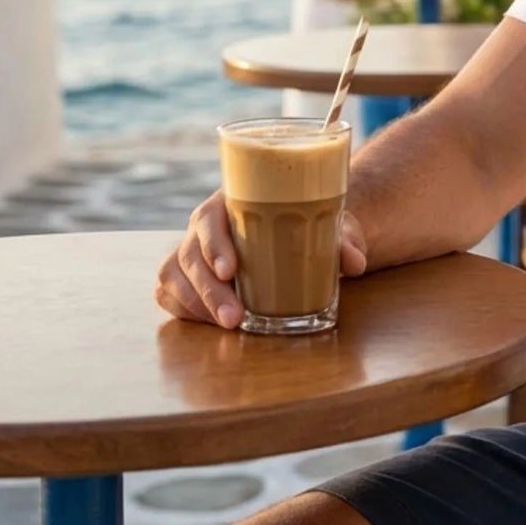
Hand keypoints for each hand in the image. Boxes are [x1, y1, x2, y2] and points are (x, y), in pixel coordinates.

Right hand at [154, 191, 369, 328]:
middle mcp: (206, 223)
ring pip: (174, 274)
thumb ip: (343, 240)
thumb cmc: (310, 220)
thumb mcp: (329, 223)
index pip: (210, 218)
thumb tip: (356, 263)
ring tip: (229, 325)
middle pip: (190, 253)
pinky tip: (210, 322)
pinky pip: (169, 291)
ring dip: (197, 304)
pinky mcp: (184, 272)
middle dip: (209, 290)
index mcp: (233, 199)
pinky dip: (185, 309)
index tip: (232, 270)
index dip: (214, 244)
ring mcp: (191, 247)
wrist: (298, 224)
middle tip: (235, 318)